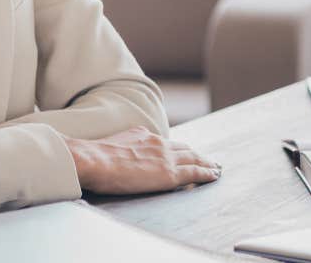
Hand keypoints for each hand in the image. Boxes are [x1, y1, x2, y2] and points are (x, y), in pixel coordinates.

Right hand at [63, 126, 221, 193]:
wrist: (94, 160)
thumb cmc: (96, 157)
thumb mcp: (113, 143)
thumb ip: (125, 145)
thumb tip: (125, 152)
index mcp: (144, 135)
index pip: (168, 143)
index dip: (180, 149)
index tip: (188, 152)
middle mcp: (158, 143)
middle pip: (185, 148)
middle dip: (198, 154)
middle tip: (210, 160)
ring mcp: (165, 158)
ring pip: (194, 158)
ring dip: (207, 163)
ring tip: (215, 168)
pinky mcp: (170, 174)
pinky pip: (195, 172)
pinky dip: (207, 173)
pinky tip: (214, 175)